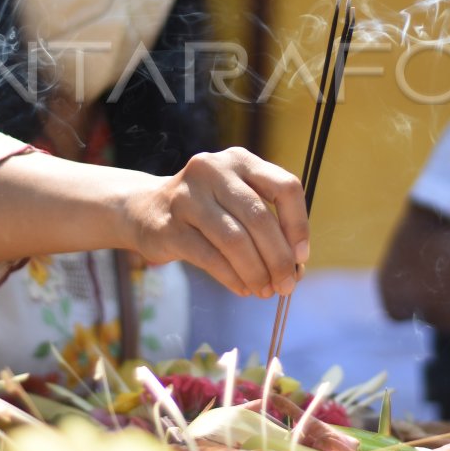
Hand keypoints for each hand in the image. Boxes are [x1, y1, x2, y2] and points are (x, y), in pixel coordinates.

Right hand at [124, 147, 308, 298]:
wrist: (147, 210)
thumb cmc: (206, 210)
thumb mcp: (237, 200)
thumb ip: (268, 224)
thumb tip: (296, 266)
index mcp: (240, 159)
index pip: (284, 187)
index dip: (298, 225)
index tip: (302, 256)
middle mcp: (214, 170)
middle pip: (259, 217)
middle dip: (278, 258)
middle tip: (287, 285)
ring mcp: (188, 196)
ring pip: (235, 240)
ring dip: (256, 272)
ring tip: (265, 291)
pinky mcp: (170, 225)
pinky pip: (210, 257)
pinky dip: (233, 278)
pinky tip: (243, 288)